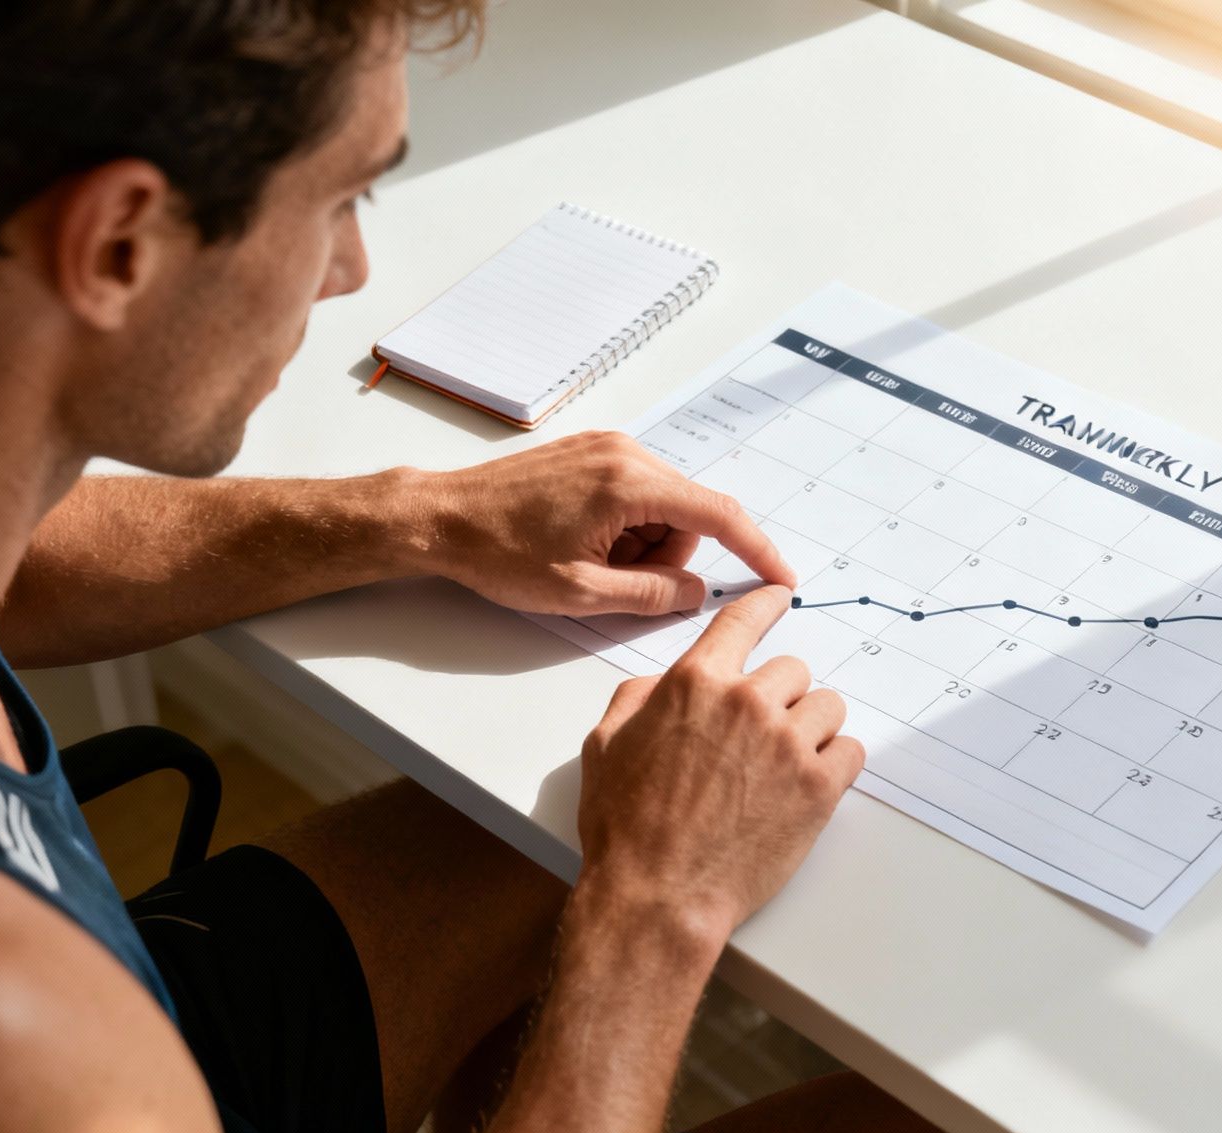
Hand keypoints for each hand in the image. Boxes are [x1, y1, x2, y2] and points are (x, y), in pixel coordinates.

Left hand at [409, 431, 795, 615]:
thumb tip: (695, 593)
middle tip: (614, 581)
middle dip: (668, 555)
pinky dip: (624, 525)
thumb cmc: (499, 552)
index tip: (780, 578)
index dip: (755, 551)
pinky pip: (635, 493)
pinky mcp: (590, 453)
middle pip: (688, 513)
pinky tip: (582, 542)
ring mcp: (606, 448)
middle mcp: (625, 453)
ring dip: (642, 543)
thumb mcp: (581, 593)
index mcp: (629, 483)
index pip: (718, 515)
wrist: (441, 518)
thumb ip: (651, 594)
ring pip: (662, 506)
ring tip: (587, 561)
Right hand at [574, 585, 865, 942]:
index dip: (767, 603)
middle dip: (780, 697)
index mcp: (695, 684)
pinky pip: (852, 751)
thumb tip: (665, 684)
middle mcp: (747, 704)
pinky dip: (837, 763)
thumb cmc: (625, 828)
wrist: (657, 896)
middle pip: (794, 669)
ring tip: (784, 764)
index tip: (781, 596)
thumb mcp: (605, 745)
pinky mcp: (818, 789)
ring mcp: (787, 745)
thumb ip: (640, 698)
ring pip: (828, 707)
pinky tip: (808, 783)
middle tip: (761, 737)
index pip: (744, 620)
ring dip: (812, 728)